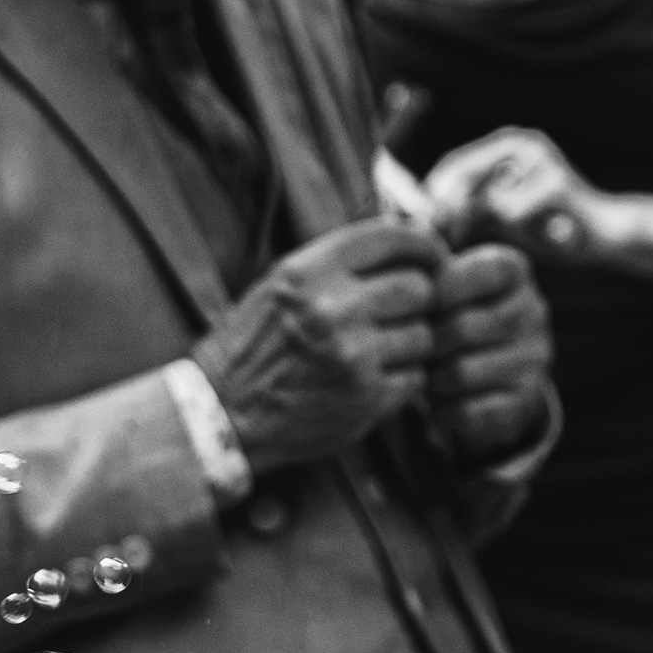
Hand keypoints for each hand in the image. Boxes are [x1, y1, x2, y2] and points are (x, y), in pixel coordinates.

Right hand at [193, 217, 447, 472]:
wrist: (221, 415)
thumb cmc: (254, 347)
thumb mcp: (282, 285)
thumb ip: (337, 262)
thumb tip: (408, 238)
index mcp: (309, 270)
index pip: (393, 237)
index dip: (424, 245)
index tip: (432, 258)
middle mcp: (331, 307)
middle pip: (419, 287)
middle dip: (419, 301)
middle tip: (404, 314)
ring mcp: (352, 355)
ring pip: (425, 335)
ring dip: (413, 344)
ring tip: (382, 352)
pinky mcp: (365, 398)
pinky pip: (416, 377)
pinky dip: (405, 379)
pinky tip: (377, 380)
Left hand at [420, 243, 552, 470]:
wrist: (487, 372)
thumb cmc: (448, 312)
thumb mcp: (442, 276)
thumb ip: (423, 258)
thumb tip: (403, 234)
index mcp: (514, 270)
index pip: (478, 271)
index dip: (437, 290)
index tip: (412, 303)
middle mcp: (534, 312)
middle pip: (462, 328)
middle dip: (424, 342)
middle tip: (404, 349)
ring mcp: (534, 360)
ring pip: (461, 373)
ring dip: (429, 378)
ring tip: (419, 374)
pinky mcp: (525, 403)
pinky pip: (471, 412)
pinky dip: (442, 411)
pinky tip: (435, 403)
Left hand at [423, 127, 611, 260]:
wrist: (605, 234)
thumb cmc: (547, 229)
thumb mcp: (499, 218)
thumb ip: (466, 213)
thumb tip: (416, 221)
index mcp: (506, 144)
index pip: (451, 165)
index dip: (428, 198)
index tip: (415, 229)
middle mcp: (521, 142)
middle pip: (460, 175)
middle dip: (444, 214)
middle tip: (437, 245)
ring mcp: (540, 158)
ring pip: (483, 198)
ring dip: (477, 228)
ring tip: (484, 244)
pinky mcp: (555, 181)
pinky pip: (510, 213)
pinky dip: (511, 234)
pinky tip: (532, 237)